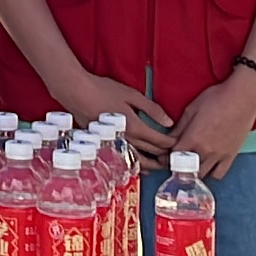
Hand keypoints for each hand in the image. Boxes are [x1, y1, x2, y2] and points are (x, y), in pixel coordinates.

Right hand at [49, 67, 176, 156]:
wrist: (77, 93)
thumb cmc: (104, 91)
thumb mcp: (132, 95)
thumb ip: (152, 109)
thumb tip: (169, 122)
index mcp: (136, 127)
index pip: (160, 142)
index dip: (171, 144)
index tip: (178, 144)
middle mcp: (127, 139)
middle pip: (151, 154)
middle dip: (164, 157)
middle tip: (172, 157)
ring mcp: (115, 144)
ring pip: (137, 161)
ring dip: (151, 164)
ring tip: (159, 164)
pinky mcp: (106, 145)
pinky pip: (124, 158)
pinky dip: (135, 162)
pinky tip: (138, 162)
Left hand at [167, 66, 255, 178]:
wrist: (242, 97)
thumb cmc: (216, 98)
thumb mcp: (191, 109)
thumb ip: (179, 128)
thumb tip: (169, 140)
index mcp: (192, 138)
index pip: (173, 158)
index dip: (167, 157)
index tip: (166, 154)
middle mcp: (205, 151)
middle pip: (185, 170)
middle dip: (178, 167)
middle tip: (177, 160)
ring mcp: (219, 156)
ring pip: (201, 175)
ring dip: (193, 172)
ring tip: (191, 164)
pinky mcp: (231, 156)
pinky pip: (219, 174)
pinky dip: (211, 173)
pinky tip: (207, 165)